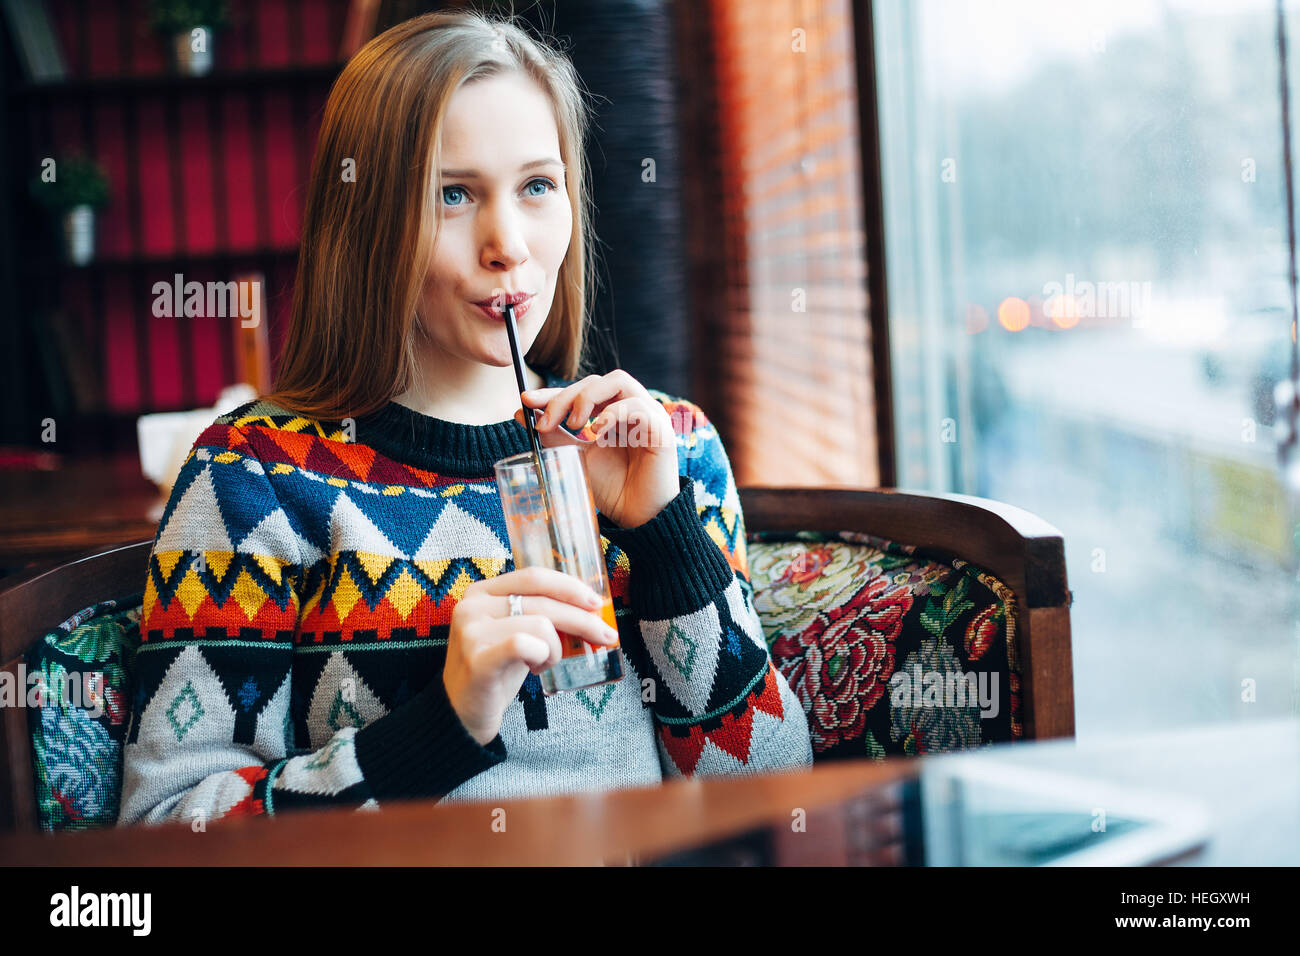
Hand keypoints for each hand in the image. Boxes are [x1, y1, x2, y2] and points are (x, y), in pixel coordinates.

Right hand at [442, 566, 620, 745]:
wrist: (461, 714)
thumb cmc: (495, 672)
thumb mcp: (515, 633)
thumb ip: (539, 615)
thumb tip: (589, 608)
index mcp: (481, 592)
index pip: (533, 577)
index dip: (569, 586)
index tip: (595, 602)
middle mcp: (472, 605)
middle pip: (542, 600)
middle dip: (582, 619)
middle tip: (606, 635)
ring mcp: (471, 630)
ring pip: (541, 625)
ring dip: (555, 649)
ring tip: (543, 664)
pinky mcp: (477, 658)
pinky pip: (526, 645)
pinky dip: (543, 656)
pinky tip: (535, 669)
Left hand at [513, 370, 680, 528]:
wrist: (636, 517)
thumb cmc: (612, 488)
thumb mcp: (575, 456)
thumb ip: (554, 435)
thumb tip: (521, 413)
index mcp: (613, 412)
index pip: (583, 389)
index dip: (554, 392)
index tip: (526, 400)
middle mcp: (632, 408)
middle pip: (597, 381)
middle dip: (565, 396)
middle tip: (546, 422)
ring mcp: (649, 415)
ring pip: (619, 381)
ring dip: (588, 398)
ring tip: (574, 424)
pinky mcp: (661, 430)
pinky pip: (638, 406)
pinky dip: (613, 413)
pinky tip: (597, 432)